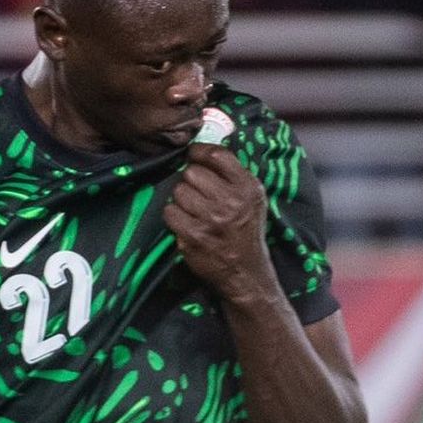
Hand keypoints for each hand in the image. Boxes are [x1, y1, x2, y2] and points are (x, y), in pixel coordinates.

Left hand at [162, 144, 275, 300]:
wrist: (246, 272)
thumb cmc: (246, 231)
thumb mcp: (252, 199)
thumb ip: (233, 174)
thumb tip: (203, 150)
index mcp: (248, 187)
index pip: (217, 155)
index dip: (198, 152)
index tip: (192, 156)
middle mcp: (231, 201)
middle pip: (191, 173)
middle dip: (191, 181)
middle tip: (198, 195)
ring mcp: (211, 220)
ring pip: (178, 191)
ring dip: (182, 200)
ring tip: (194, 212)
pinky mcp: (193, 236)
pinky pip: (170, 212)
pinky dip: (174, 217)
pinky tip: (186, 224)